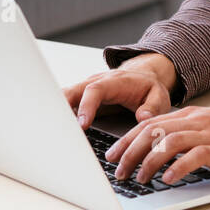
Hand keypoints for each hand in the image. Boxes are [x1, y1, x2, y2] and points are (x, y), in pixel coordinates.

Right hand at [62, 53, 176, 128]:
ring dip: (56, 112)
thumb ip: (153, 107)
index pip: (95, 90)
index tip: (82, 124)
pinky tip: (55, 131)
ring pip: (64, 97)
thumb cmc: (149, 88)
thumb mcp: (159, 96)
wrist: (142, 76)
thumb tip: (142, 117)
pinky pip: (66, 104)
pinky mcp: (81, 97)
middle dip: (61, 108)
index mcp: (114, 82)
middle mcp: (95, 82)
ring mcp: (86, 89)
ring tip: (50, 133)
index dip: (86, 106)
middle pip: (72, 91)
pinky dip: (59, 115)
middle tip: (56, 130)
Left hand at [104, 106, 209, 184]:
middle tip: (118, 170)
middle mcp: (196, 121)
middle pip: (152, 131)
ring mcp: (209, 134)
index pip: (150, 123)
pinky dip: (178, 168)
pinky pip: (194, 156)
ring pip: (168, 142)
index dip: (127, 139)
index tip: (113, 155)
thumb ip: (188, 133)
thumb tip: (162, 148)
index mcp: (191, 116)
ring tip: (139, 178)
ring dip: (149, 162)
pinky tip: (168, 179)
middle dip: (130, 152)